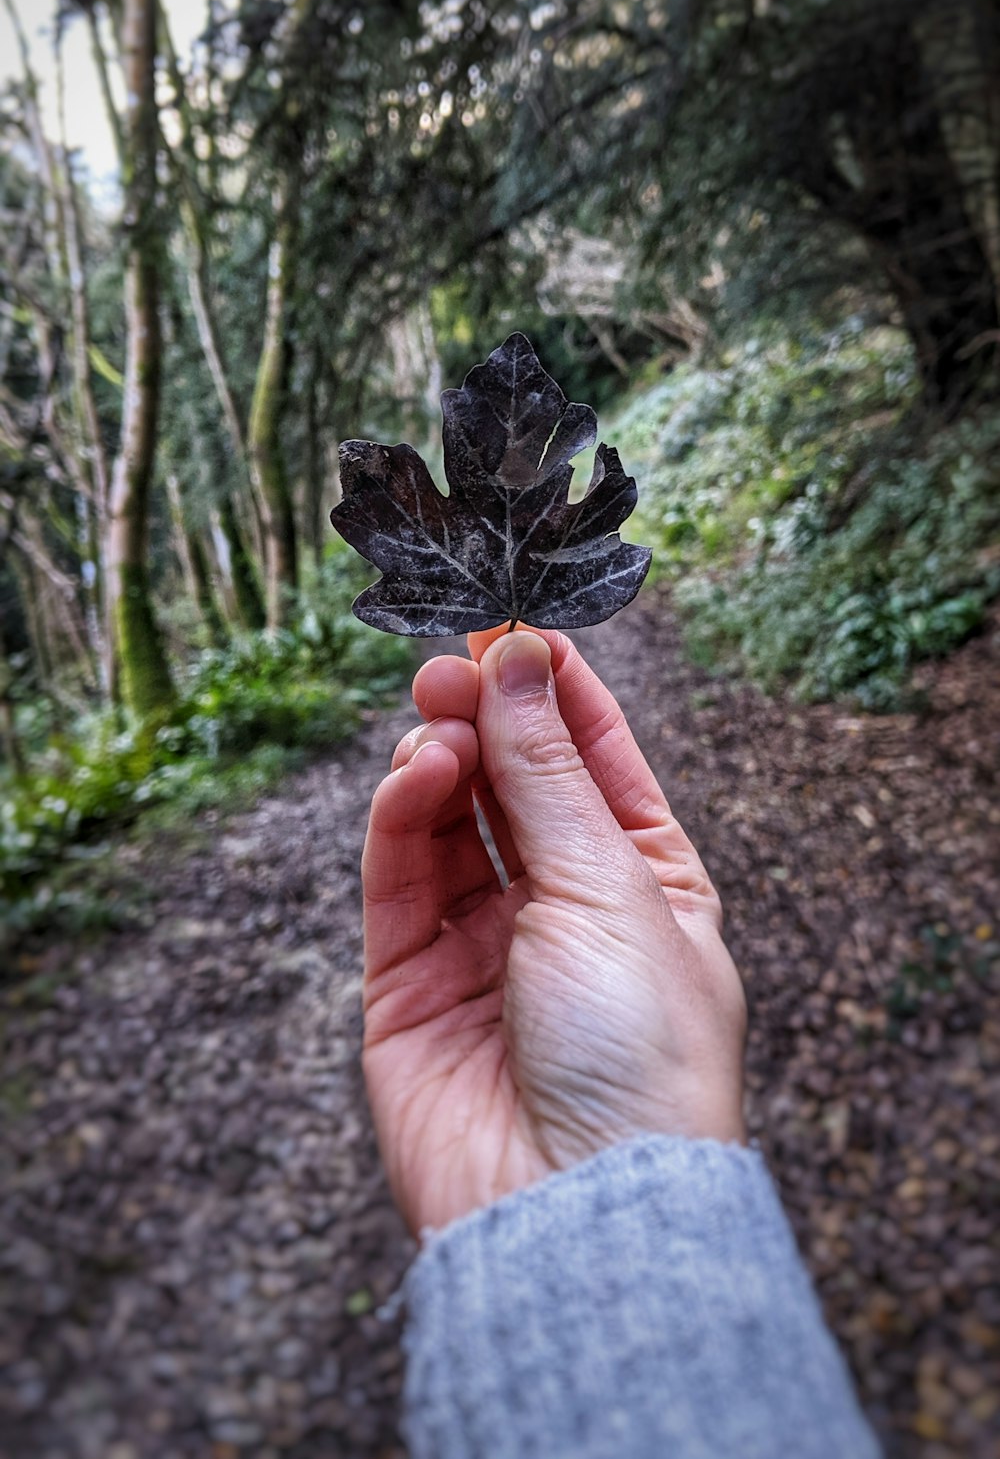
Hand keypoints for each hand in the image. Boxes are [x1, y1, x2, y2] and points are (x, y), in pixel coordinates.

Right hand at [361, 625, 746, 1235]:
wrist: (578, 1213)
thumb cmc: (638, 1056)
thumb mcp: (610, 891)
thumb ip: (547, 775)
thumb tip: (518, 661)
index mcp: (644, 882)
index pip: (595, 759)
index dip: (556, 690)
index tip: (515, 625)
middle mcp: (562, 907)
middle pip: (513, 782)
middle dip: (485, 715)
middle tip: (450, 665)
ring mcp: (483, 946)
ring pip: (449, 822)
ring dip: (439, 760)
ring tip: (434, 727)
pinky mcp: (409, 985)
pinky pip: (400, 879)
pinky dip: (400, 818)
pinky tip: (414, 777)